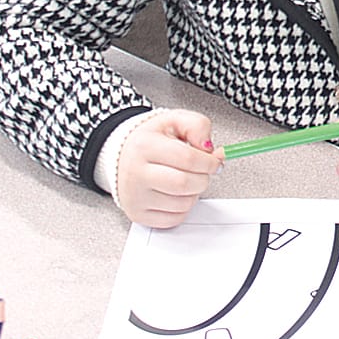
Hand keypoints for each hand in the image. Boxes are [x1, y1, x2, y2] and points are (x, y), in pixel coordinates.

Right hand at [116, 110, 222, 228]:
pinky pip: (174, 219)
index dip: (210, 162)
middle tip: (203, 171)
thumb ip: (198, 126)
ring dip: (195, 193)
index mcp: (144, 146)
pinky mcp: (138, 215)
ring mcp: (135, 197)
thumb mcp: (175, 120)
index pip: (188, 159)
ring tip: (187, 179)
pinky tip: (177, 193)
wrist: (123, 156)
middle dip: (203, 178)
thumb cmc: (150, 140)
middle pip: (184, 184)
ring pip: (183, 203)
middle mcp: (136, 174)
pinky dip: (184, 207)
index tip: (215, 162)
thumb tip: (209, 147)